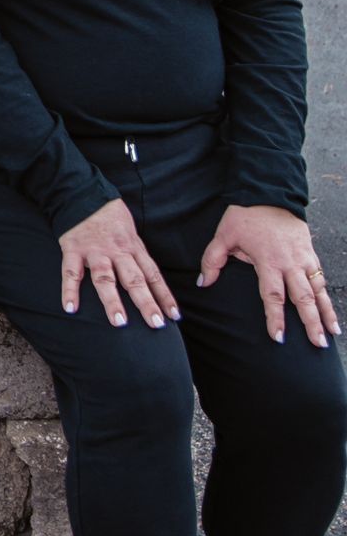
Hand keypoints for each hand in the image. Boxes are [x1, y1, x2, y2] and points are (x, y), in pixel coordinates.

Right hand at [58, 199, 178, 327]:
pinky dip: (69, 290)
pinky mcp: (72, 249)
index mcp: (133, 248)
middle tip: (156, 324)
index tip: (174, 316)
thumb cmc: (110, 217)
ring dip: (112, 300)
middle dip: (146, 303)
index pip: (153, 275)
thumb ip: (137, 257)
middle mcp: (117, 251)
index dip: (164, 296)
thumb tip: (151, 283)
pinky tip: (70, 308)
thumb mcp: (131, 234)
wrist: (82, 192)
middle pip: (134, 279)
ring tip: (119, 322)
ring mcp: (94, 251)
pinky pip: (70, 272)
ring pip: (105, 278)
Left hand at [199, 204, 339, 349]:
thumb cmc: (245, 214)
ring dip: (325, 314)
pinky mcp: (311, 253)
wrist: (270, 191)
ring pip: (318, 291)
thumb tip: (203, 283)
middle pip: (303, 298)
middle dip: (310, 323)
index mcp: (268, 261)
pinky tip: (332, 315)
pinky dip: (328, 298)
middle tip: (317, 345)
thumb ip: (212, 260)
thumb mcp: (224, 235)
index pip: (273, 295)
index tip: (279, 338)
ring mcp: (304, 258)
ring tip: (331, 335)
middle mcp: (290, 263)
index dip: (275, 318)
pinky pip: (322, 280)